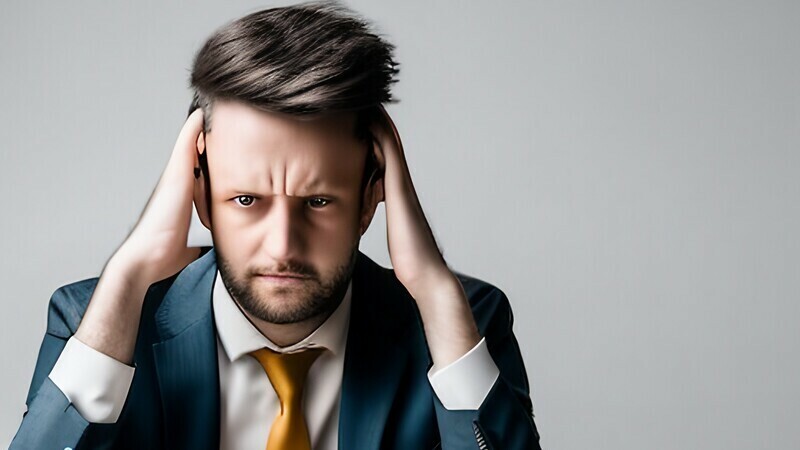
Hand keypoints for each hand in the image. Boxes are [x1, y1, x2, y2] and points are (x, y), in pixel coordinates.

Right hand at [112, 108, 205, 285]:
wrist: (147, 259)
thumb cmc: (163, 255)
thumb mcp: (187, 248)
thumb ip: (195, 245)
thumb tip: (203, 254)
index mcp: (181, 198)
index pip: (197, 173)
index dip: (206, 158)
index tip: (219, 145)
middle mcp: (176, 185)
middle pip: (193, 154)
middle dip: (203, 137)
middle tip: (215, 115)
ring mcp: (174, 178)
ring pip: (189, 146)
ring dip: (198, 129)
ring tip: (212, 108)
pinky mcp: (176, 177)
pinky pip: (186, 146)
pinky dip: (193, 130)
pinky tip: (202, 114)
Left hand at [369, 105, 450, 292]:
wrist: (426, 274)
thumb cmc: (410, 260)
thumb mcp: (387, 234)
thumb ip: (380, 224)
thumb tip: (368, 226)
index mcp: (395, 193)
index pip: (380, 154)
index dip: (369, 133)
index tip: (354, 115)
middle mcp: (399, 184)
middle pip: (385, 141)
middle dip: (373, 119)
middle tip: (358, 94)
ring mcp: (401, 184)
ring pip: (388, 141)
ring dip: (377, 118)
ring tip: (362, 96)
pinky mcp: (400, 190)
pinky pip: (389, 153)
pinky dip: (379, 133)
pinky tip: (366, 119)